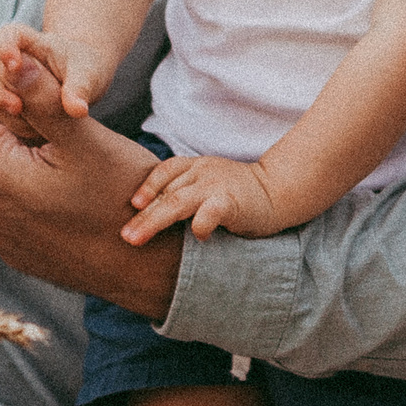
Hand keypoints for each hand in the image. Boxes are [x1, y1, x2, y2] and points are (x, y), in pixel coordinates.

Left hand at [0, 8, 179, 319]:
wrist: (151, 273)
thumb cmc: (125, 199)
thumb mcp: (85, 138)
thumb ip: (41, 96)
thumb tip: (4, 57)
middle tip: (24, 60)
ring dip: (13, 132)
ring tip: (48, 113)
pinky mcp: (12, 245)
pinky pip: (7, 191)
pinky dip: (22, 165)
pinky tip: (54, 159)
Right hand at [0, 22, 107, 121]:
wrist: (82, 84)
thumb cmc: (86, 70)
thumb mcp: (88, 75)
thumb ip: (78, 88)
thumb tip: (76, 109)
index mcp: (31, 42)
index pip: (10, 34)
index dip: (6, 47)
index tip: (14, 65)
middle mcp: (10, 61)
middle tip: (18, 108)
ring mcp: (3, 83)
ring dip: (8, 114)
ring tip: (39, 126)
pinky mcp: (3, 105)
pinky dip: (14, 126)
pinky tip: (36, 132)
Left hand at [122, 154, 287, 243]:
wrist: (280, 190)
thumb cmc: (240, 195)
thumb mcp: (209, 184)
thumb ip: (186, 192)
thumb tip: (151, 215)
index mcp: (195, 166)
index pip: (163, 171)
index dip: (146, 188)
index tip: (132, 206)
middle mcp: (203, 171)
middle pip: (165, 193)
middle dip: (142, 216)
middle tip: (124, 236)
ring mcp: (216, 185)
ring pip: (176, 202)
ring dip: (153, 222)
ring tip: (135, 239)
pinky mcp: (231, 201)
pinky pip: (207, 214)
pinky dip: (198, 227)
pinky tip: (197, 238)